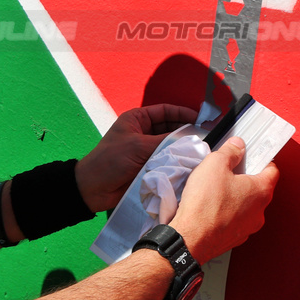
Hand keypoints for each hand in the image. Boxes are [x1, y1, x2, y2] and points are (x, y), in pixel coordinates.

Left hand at [74, 104, 197, 211]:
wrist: (94, 188)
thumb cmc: (111, 160)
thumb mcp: (138, 145)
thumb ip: (165, 141)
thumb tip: (190, 141)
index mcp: (137, 119)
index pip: (165, 111)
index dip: (183, 113)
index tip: (201, 118)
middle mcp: (144, 132)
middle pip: (171, 128)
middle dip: (186, 132)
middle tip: (205, 137)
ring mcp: (147, 150)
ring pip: (171, 145)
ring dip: (183, 148)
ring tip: (200, 150)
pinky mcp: (149, 166)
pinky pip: (167, 160)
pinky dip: (177, 161)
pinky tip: (189, 163)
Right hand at [168, 137, 278, 264]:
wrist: (190, 238)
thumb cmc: (205, 203)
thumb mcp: (215, 165)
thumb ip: (230, 152)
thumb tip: (237, 146)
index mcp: (261, 191)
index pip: (273, 170)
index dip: (262, 160)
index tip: (251, 156)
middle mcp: (259, 212)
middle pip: (259, 189)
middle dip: (245, 178)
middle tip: (228, 171)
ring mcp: (248, 228)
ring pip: (246, 206)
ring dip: (235, 197)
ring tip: (215, 191)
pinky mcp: (234, 239)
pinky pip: (235, 221)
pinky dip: (227, 213)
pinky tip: (211, 208)